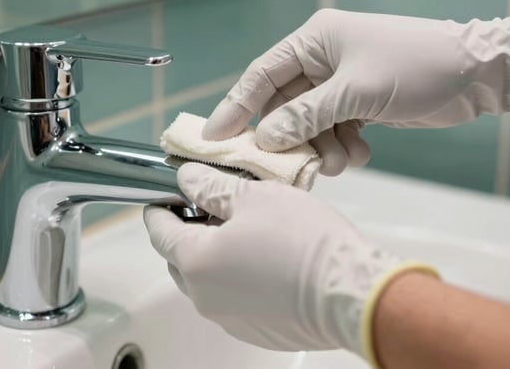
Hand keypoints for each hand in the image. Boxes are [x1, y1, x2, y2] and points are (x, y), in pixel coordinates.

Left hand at [144, 163, 432, 357]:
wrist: (351, 293)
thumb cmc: (304, 242)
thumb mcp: (254, 197)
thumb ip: (211, 187)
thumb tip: (186, 178)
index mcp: (196, 260)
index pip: (159, 231)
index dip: (159, 208)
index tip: (165, 196)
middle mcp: (204, 296)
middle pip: (179, 258)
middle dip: (186, 231)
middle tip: (209, 206)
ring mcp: (228, 318)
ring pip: (206, 280)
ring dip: (213, 255)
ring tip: (242, 230)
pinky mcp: (254, 331)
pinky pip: (231, 299)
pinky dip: (236, 278)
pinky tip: (263, 259)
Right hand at [203, 9, 509, 173]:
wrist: (478, 73)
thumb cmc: (415, 66)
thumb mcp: (356, 92)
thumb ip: (307, 116)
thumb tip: (266, 140)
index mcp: (314, 41)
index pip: (261, 75)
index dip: (235, 107)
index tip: (212, 138)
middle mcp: (322, 60)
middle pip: (285, 107)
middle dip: (293, 139)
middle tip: (294, 168)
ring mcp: (341, 82)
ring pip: (310, 124)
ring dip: (321, 147)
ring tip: (339, 163)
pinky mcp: (359, 102)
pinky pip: (334, 129)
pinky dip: (342, 145)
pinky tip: (359, 153)